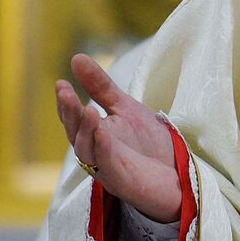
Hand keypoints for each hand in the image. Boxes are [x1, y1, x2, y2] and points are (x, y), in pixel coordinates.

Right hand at [55, 53, 181, 222]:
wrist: (178, 176)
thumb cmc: (148, 145)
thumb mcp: (125, 109)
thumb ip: (101, 87)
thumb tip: (76, 58)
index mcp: (93, 136)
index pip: (74, 119)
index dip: (66, 102)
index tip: (61, 83)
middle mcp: (95, 154)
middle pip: (76, 134)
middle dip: (70, 113)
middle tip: (66, 92)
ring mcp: (107, 169)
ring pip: (88, 151)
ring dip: (85, 131)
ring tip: (86, 109)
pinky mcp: (123, 182)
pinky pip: (109, 166)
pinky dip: (104, 149)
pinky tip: (103, 133)